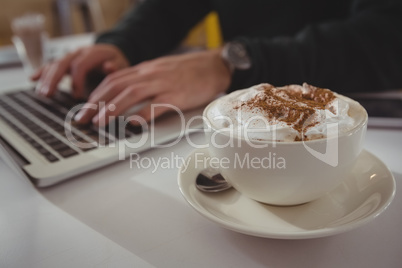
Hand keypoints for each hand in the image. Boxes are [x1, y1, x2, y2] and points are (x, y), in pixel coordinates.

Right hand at [31, 44, 128, 97]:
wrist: (114, 54)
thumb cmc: (118, 63)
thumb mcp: (121, 65)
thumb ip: (115, 68)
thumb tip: (109, 67)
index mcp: (94, 53)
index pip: (80, 65)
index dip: (77, 80)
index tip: (76, 96)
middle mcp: (79, 52)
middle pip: (62, 63)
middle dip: (54, 79)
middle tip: (48, 94)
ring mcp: (71, 56)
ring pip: (55, 64)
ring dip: (46, 78)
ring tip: (42, 93)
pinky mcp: (66, 61)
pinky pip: (51, 64)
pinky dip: (41, 71)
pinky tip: (32, 79)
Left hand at [74, 49, 230, 125]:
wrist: (214, 66)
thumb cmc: (189, 71)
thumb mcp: (161, 71)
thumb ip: (144, 80)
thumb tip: (124, 94)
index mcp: (146, 70)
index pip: (114, 80)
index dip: (96, 94)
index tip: (85, 108)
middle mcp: (151, 75)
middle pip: (117, 86)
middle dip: (96, 103)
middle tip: (83, 118)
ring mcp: (164, 84)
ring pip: (132, 93)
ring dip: (113, 108)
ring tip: (100, 122)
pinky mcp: (178, 96)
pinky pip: (157, 105)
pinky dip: (142, 115)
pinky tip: (132, 124)